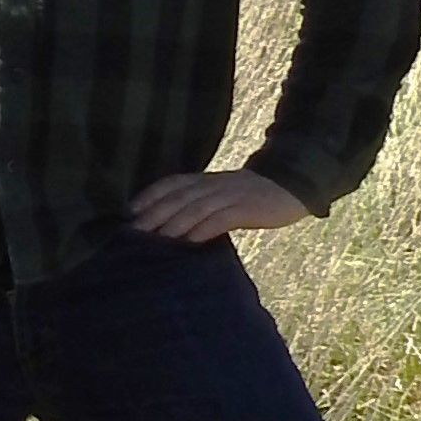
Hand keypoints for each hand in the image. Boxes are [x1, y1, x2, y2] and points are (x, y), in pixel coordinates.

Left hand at [129, 166, 309, 244]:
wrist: (290, 185)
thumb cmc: (251, 195)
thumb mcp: (221, 194)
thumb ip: (199, 203)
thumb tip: (171, 225)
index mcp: (206, 180)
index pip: (171, 183)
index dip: (150, 195)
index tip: (130, 211)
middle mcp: (213, 185)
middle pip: (178, 197)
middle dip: (155, 213)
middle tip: (135, 232)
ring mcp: (230, 195)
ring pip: (197, 207)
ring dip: (175, 223)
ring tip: (158, 239)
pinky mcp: (247, 208)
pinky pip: (222, 218)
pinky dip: (205, 229)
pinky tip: (192, 241)